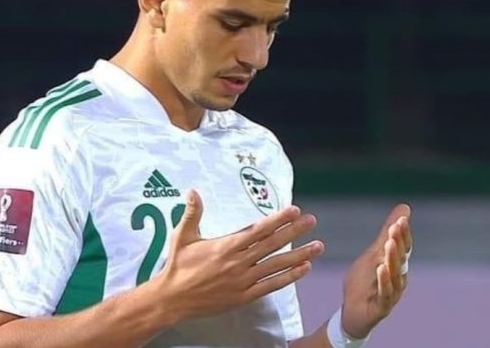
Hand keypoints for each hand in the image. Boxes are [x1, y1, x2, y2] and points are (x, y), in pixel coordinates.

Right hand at [152, 190, 323, 320]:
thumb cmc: (177, 266)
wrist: (172, 299)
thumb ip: (192, 213)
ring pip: (276, 265)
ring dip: (299, 255)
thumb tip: (193, 191)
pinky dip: (289, 277)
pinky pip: (271, 285)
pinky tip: (303, 268)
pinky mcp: (244, 296)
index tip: (294, 210)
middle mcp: (238, 262)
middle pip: (272, 245)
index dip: (278, 220)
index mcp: (226, 246)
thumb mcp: (182, 236)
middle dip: (294, 231)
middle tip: (312, 221)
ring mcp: (243, 281)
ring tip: (318, 246)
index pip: (258, 230)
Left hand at [340, 204, 411, 338]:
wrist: (352, 312)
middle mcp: (399, 278)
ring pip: (395, 274)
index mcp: (397, 265)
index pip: (403, 246)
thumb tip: (404, 208)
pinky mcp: (382, 306)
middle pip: (401, 258)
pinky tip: (381, 268)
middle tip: (396, 226)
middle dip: (399, 241)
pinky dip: (384, 280)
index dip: (403, 233)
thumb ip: (387, 233)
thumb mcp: (373, 254)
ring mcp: (392, 293)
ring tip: (389, 243)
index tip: (401, 218)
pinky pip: (385, 293)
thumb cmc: (365, 282)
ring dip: (392, 258)